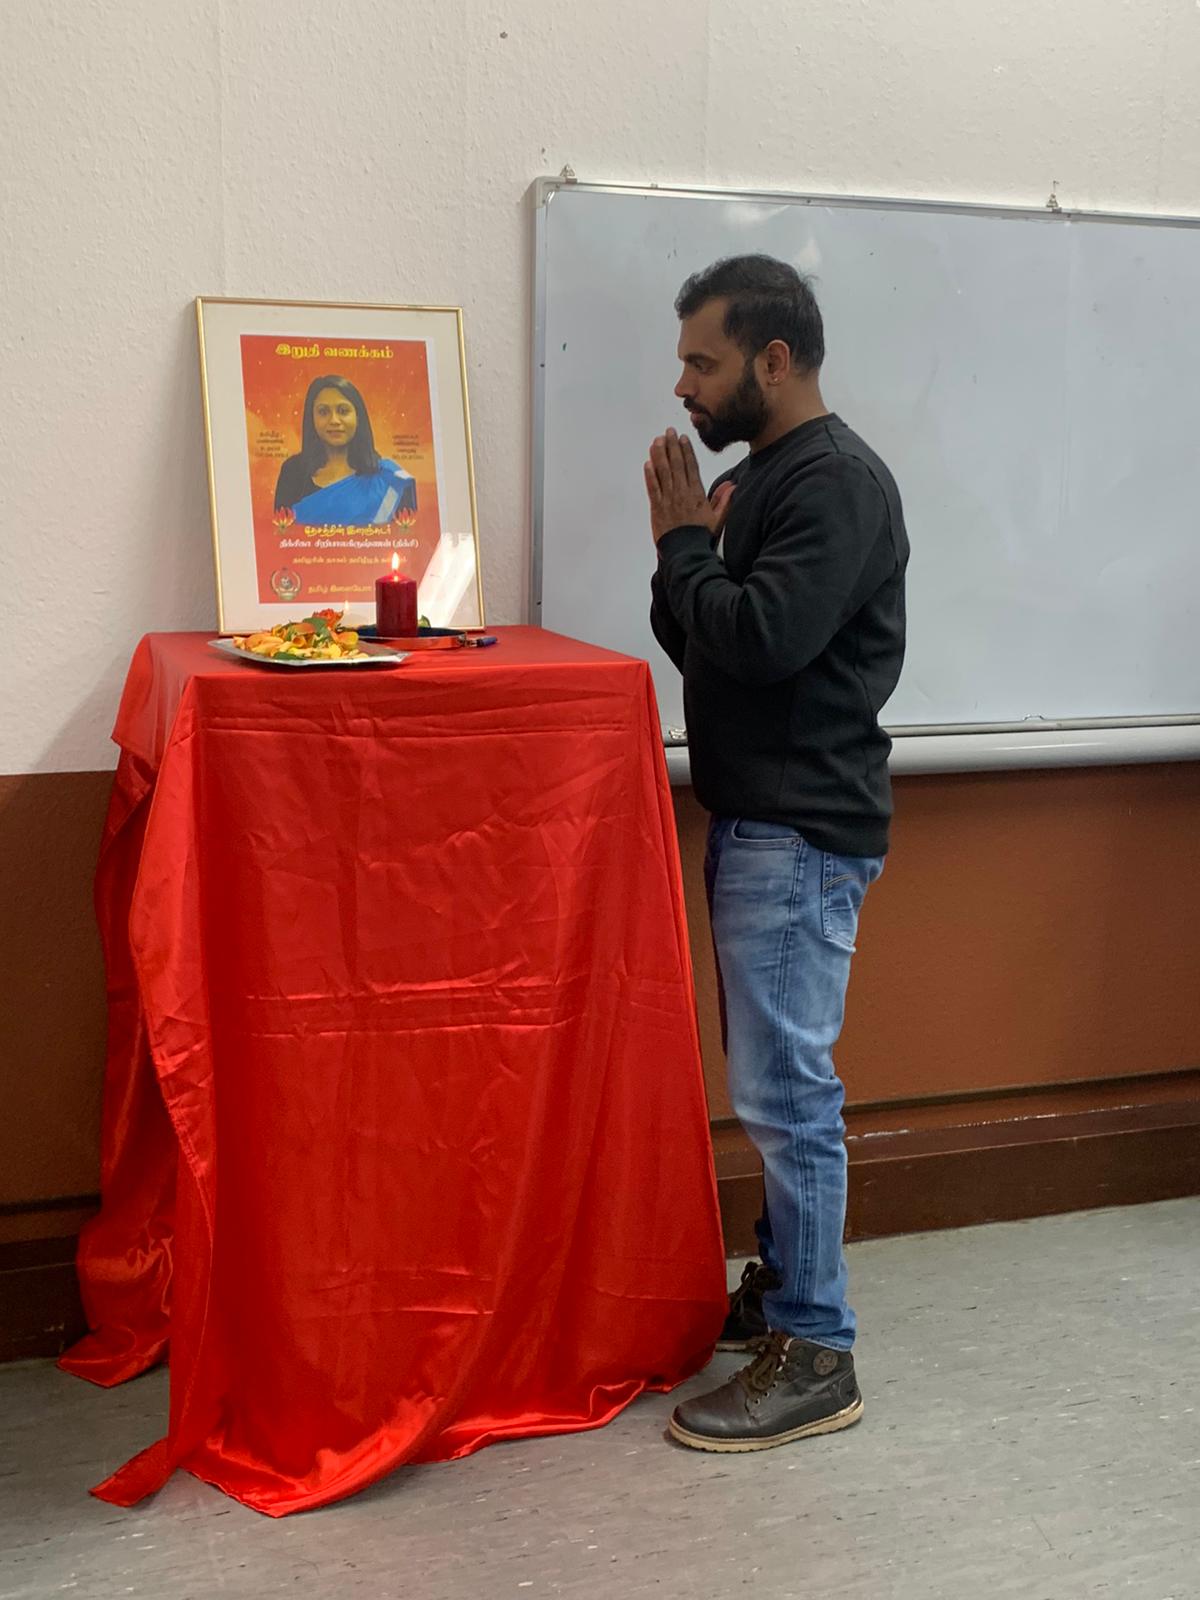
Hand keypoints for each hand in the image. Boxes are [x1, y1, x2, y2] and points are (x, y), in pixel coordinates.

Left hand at [644, 429, 734, 545]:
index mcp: (696, 494)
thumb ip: (724, 501)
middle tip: (668, 432)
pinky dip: (650, 475)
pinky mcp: (657, 508)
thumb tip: (732, 486)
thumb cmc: (701, 537)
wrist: (686, 552)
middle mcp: (682, 493)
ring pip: (663, 472)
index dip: (686, 451)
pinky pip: (652, 488)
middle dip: (672, 446)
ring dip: (659, 455)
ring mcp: (668, 500)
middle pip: (676, 464)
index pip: (691, 467)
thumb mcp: (718, 519)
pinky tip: (648, 463)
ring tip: (657, 441)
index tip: (683, 438)